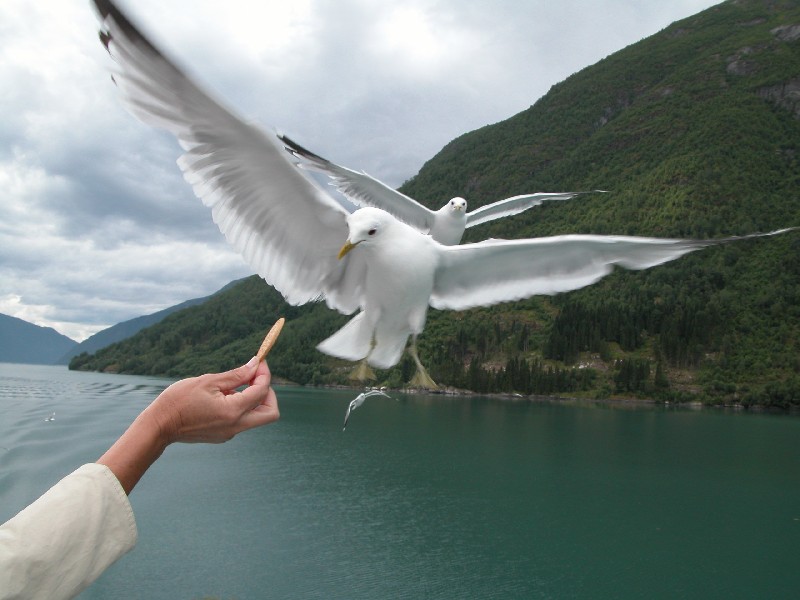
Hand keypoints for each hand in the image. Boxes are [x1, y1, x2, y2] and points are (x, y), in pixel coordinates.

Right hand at [144, 358, 279, 444]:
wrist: (158, 426)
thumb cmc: (179, 400)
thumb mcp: (209, 381)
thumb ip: (237, 375)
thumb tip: (255, 365)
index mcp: (233, 411)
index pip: (262, 391)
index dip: (264, 373)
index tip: (258, 362)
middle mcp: (236, 426)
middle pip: (270, 413)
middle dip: (268, 393)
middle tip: (255, 378)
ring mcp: (230, 433)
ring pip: (256, 417)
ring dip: (253, 398)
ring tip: (230, 386)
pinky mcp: (223, 435)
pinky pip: (242, 420)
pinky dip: (240, 406)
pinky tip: (221, 396)